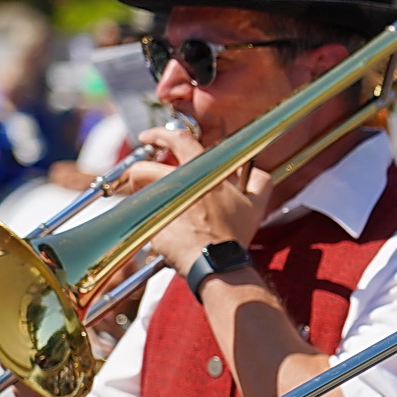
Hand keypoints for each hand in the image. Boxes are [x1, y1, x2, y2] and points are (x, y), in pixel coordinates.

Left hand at [124, 126, 271, 272]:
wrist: (216, 261)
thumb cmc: (234, 233)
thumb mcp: (257, 203)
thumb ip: (259, 180)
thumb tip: (252, 171)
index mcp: (203, 172)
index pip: (179, 140)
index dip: (161, 134)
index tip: (148, 136)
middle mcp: (178, 183)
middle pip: (143, 168)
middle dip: (137, 173)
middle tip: (141, 180)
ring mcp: (161, 203)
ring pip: (137, 192)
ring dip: (139, 196)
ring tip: (150, 207)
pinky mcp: (150, 224)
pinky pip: (142, 217)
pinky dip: (148, 221)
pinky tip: (161, 230)